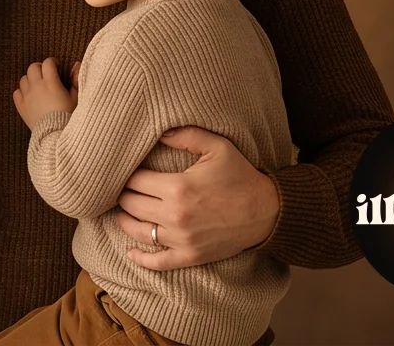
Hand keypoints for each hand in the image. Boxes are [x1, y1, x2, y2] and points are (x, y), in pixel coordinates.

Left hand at [12, 56, 76, 125]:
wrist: (56, 134)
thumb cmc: (69, 116)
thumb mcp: (76, 98)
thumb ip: (76, 80)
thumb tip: (76, 64)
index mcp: (51, 83)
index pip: (47, 63)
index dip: (52, 62)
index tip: (56, 66)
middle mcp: (36, 86)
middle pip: (33, 68)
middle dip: (40, 68)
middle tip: (46, 74)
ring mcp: (27, 95)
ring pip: (24, 79)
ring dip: (31, 79)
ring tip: (39, 86)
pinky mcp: (20, 105)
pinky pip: (17, 92)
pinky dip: (22, 92)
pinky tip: (30, 96)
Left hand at [115, 126, 280, 269]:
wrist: (269, 212)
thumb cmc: (241, 177)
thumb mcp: (218, 147)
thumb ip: (186, 135)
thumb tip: (158, 131)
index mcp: (178, 188)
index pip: (134, 181)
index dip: (127, 174)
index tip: (127, 170)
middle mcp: (176, 216)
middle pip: (130, 204)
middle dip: (124, 194)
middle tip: (124, 189)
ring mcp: (183, 239)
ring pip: (138, 231)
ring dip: (125, 220)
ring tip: (124, 211)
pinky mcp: (191, 256)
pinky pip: (158, 262)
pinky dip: (141, 258)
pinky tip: (130, 251)